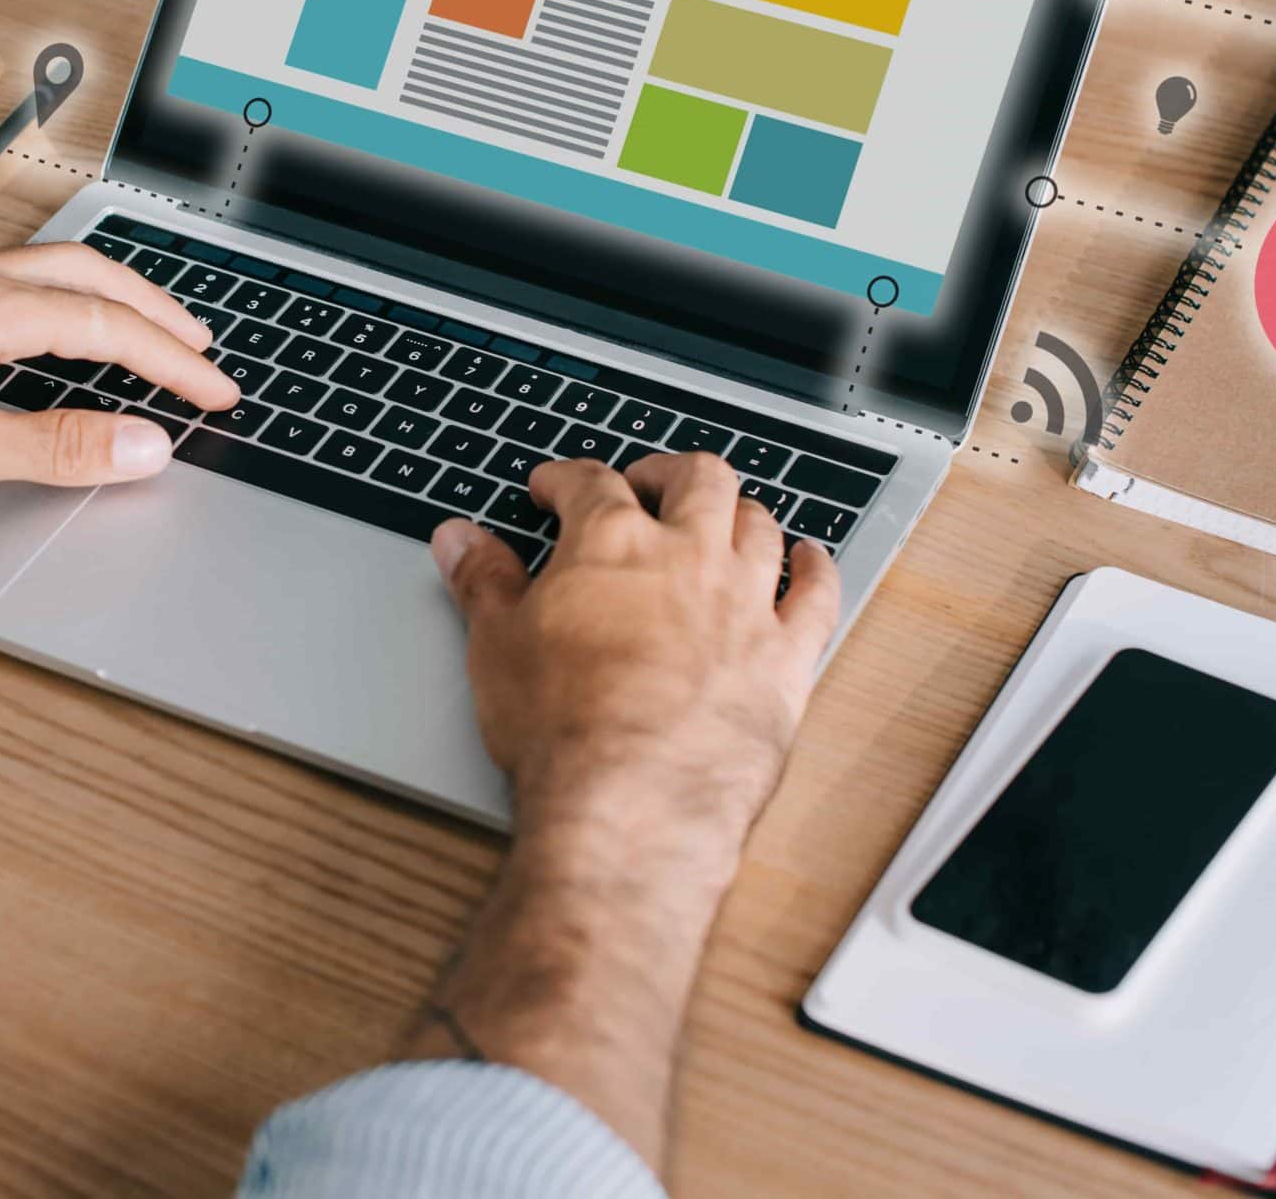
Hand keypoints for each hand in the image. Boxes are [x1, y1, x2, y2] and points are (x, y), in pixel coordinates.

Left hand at [0, 245, 236, 507]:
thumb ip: (59, 447)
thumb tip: (141, 445)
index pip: (111, 327)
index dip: (174, 363)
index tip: (216, 392)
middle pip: (87, 274)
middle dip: (154, 309)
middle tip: (198, 345)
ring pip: (42, 270)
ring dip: (103, 296)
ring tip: (136, 328)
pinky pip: (2, 281)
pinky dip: (52, 299)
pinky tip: (37, 332)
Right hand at [398, 455, 842, 1165]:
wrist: (632, 803)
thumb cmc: (564, 730)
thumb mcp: (496, 646)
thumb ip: (482, 582)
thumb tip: (459, 540)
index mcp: (612, 543)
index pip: (591, 482)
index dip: (568, 478)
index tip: (555, 486)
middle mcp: (689, 558)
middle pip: (696, 481)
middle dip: (667, 472)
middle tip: (646, 482)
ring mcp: (745, 604)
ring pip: (759, 525)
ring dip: (740, 511)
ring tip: (724, 516)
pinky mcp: (787, 658)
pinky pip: (816, 596)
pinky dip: (815, 570)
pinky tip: (809, 560)